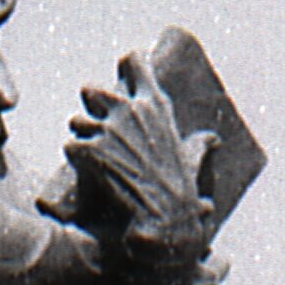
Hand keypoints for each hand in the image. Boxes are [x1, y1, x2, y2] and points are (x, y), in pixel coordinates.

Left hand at [63, 53, 215, 267]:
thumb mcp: (192, 161)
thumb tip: (213, 139)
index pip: (133, 62)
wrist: (162, 222)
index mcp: (154, 105)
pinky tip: (87, 175)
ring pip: (76, 121)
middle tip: (99, 130)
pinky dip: (76, 161)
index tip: (122, 74)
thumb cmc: (179, 192)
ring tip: (94, 160)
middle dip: (91, 108)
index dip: (124, 66)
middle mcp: (128, 110)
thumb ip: (200, 145)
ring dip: (82, 138)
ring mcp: (107, 129)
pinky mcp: (90, 150)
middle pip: (91, 90)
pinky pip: (71, 147)